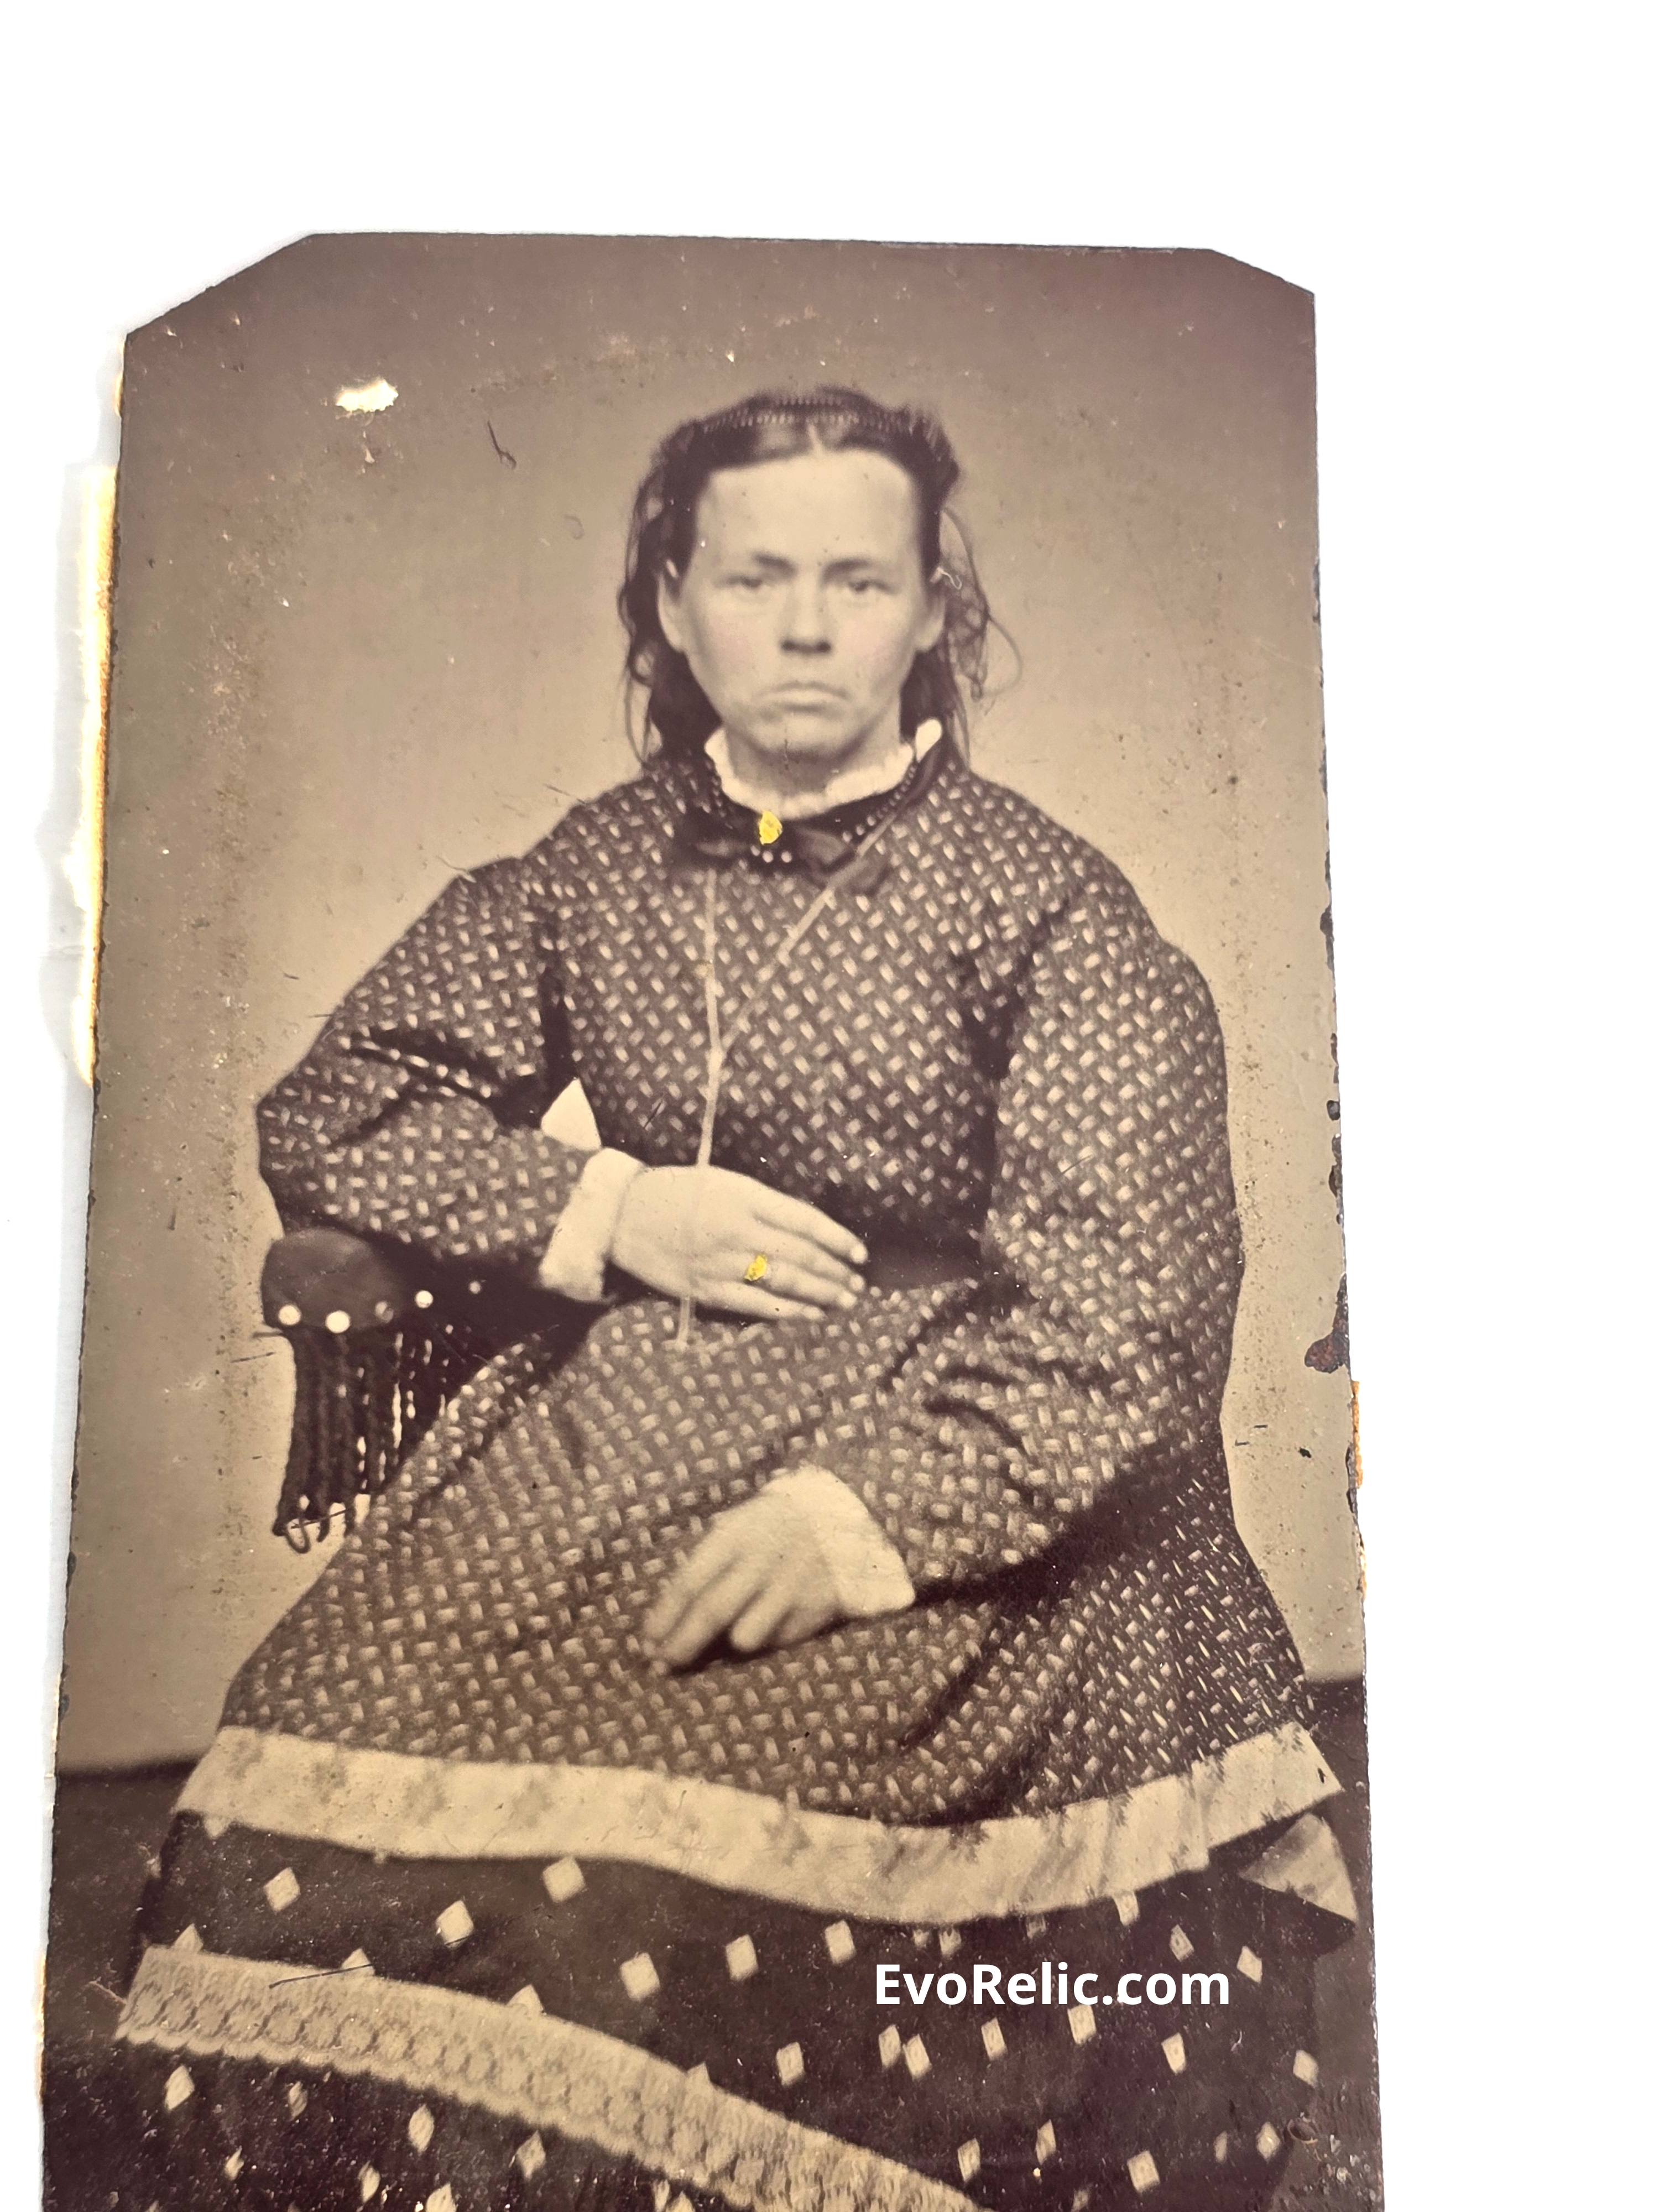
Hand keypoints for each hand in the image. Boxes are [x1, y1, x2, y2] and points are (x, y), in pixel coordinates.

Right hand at [610, 1166, 866, 1319]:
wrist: (619, 1215)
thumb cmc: (675, 1192)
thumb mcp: (723, 1182)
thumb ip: (762, 1204)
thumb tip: (807, 1228)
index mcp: (742, 1196)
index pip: (803, 1220)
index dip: (836, 1239)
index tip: (860, 1253)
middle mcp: (735, 1230)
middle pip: (799, 1255)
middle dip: (834, 1272)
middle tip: (859, 1284)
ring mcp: (720, 1262)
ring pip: (783, 1282)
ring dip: (820, 1293)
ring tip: (845, 1300)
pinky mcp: (704, 1289)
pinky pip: (754, 1305)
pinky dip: (787, 1312)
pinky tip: (810, 1316)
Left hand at [644, 1490, 844, 1667]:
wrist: (836, 1520)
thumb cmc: (767, 1530)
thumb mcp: (734, 1531)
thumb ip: (705, 1569)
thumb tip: (666, 1622)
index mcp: (735, 1536)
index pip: (690, 1582)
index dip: (665, 1617)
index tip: (647, 1641)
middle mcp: (763, 1561)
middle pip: (713, 1613)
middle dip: (682, 1644)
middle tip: (661, 1666)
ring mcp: (791, 1586)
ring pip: (745, 1636)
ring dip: (723, 1648)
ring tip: (714, 1648)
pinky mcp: (814, 1610)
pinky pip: (776, 1641)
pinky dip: (762, 1641)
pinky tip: (763, 1627)